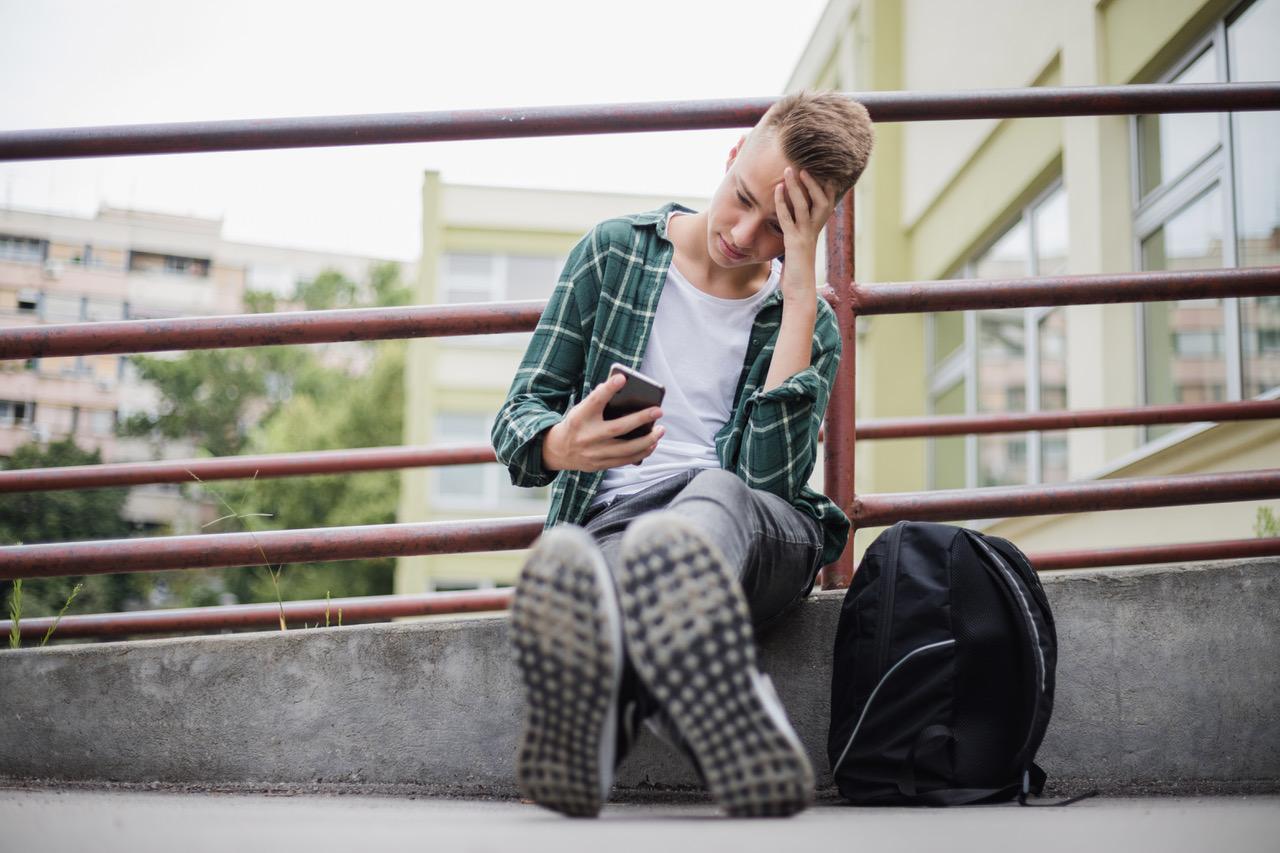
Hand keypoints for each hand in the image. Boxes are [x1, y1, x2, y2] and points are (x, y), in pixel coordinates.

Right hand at [541, 373, 664, 471]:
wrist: (558, 450)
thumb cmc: (577, 424)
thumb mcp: (581, 409)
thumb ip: (598, 399)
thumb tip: (620, 385)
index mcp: (580, 417)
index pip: (595, 400)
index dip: (608, 389)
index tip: (622, 377)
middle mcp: (587, 436)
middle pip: (617, 428)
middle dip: (640, 419)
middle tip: (658, 410)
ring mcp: (594, 453)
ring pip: (625, 449)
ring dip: (646, 440)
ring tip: (660, 430)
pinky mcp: (600, 465)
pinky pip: (625, 460)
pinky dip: (641, 452)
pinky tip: (652, 444)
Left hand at [775, 167, 836, 302]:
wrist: (800, 289)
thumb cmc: (798, 268)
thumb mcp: (800, 243)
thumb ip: (798, 228)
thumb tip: (792, 214)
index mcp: (817, 228)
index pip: (826, 201)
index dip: (824, 184)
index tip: (818, 167)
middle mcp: (815, 229)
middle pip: (820, 199)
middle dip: (812, 181)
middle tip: (802, 165)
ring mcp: (805, 235)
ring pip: (804, 206)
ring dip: (797, 187)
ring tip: (789, 170)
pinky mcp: (793, 243)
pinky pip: (788, 219)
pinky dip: (782, 203)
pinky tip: (777, 191)